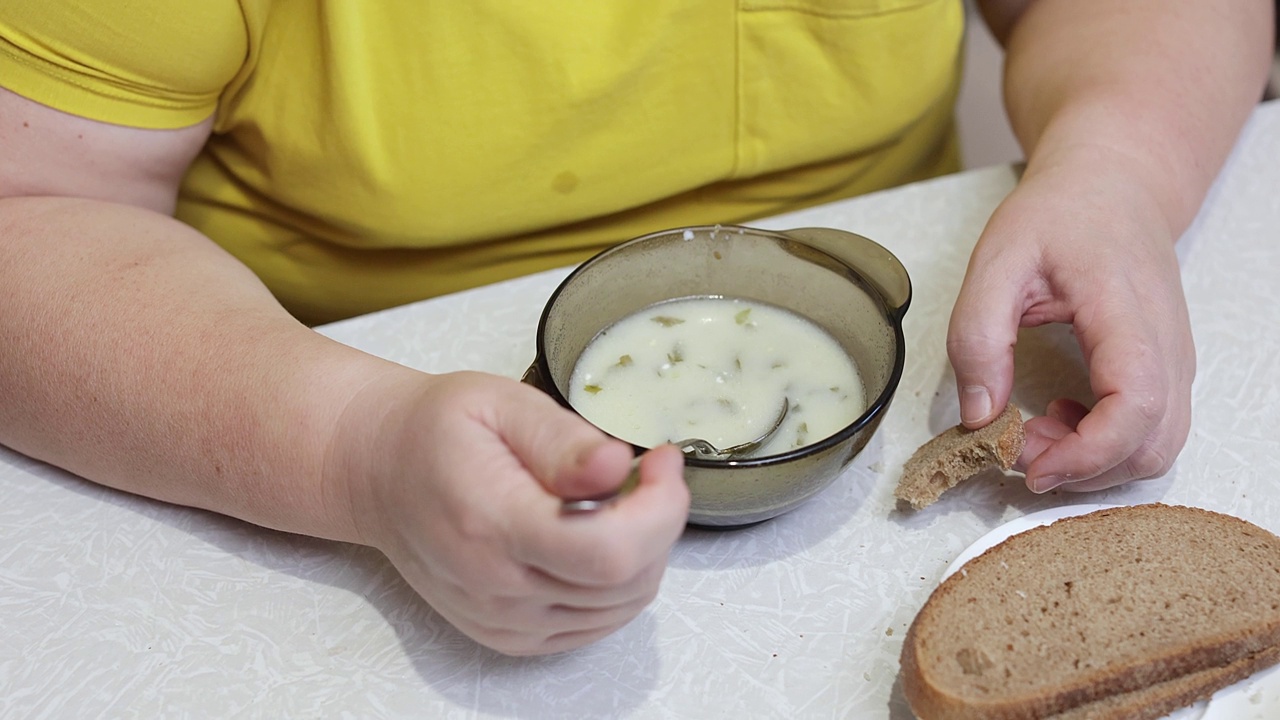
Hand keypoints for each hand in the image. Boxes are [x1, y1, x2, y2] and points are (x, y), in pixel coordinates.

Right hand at [339, 369, 689, 655]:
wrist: (381, 473)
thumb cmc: (436, 432)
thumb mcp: (500, 404)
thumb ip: (563, 440)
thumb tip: (617, 465)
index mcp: (492, 522)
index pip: (609, 551)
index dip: (660, 510)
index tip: (662, 461)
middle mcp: (497, 586)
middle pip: (625, 583)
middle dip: (660, 522)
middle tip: (648, 472)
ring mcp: (504, 620)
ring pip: (620, 608)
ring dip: (645, 553)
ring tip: (623, 500)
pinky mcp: (511, 636)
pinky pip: (595, 625)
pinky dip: (620, 585)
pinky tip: (605, 537)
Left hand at [946, 150, 1194, 493]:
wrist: (1113, 186)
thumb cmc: (1058, 216)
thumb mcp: (996, 260)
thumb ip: (978, 335)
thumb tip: (978, 415)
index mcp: (1126, 309)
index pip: (1137, 404)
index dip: (1087, 452)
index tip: (1030, 463)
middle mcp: (1167, 342)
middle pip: (1152, 444)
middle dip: (1083, 468)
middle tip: (1021, 445)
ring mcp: (1176, 360)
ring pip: (1157, 447)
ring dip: (1094, 461)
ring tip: (1037, 428)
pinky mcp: (1169, 370)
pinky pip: (1152, 430)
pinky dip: (1106, 444)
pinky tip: (1062, 413)